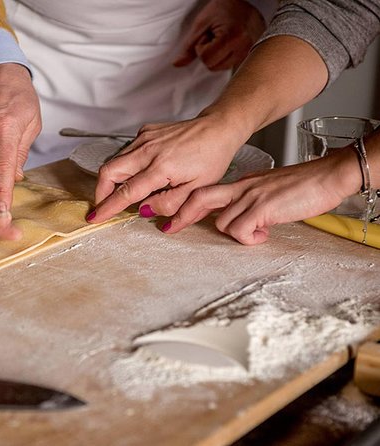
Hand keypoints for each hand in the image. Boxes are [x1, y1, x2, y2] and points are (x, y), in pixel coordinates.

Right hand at [88, 116, 242, 222]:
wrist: (218, 129)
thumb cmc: (211, 159)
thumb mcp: (197, 190)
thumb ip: (170, 204)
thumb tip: (145, 211)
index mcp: (161, 167)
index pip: (126, 191)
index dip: (108, 207)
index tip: (95, 217)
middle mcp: (148, 150)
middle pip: (109, 171)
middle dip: (101, 191)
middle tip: (104, 205)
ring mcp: (145, 138)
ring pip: (115, 161)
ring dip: (113, 179)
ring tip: (123, 192)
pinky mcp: (145, 132)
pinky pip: (127, 152)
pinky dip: (126, 165)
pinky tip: (140, 172)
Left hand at [162, 148, 360, 244]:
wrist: (328, 175)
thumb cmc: (304, 185)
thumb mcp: (268, 191)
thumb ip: (251, 202)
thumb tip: (241, 219)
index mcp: (242, 183)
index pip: (205, 192)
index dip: (185, 205)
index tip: (172, 218)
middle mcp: (242, 188)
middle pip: (200, 197)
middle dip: (181, 215)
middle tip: (170, 228)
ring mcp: (251, 197)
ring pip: (221, 221)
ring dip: (234, 233)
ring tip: (256, 232)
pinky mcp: (264, 207)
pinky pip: (241, 229)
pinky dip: (248, 238)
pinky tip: (264, 235)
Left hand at [173, 0, 265, 70]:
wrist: (244, 1)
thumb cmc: (221, 9)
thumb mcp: (200, 25)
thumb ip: (188, 47)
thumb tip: (177, 64)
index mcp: (232, 37)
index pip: (207, 60)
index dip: (202, 48)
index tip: (208, 35)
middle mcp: (244, 47)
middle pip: (214, 67)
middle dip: (209, 54)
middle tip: (215, 36)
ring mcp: (250, 52)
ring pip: (221, 68)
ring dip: (217, 56)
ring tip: (222, 39)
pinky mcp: (251, 54)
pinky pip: (231, 64)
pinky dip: (226, 57)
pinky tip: (229, 44)